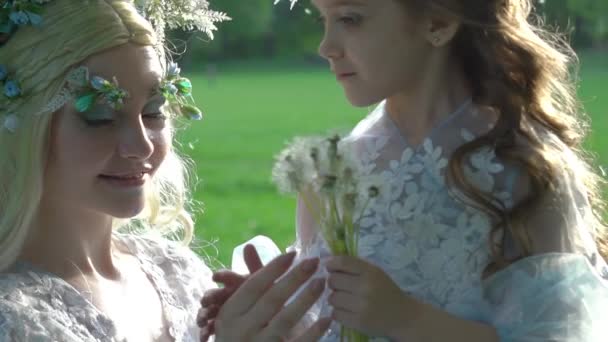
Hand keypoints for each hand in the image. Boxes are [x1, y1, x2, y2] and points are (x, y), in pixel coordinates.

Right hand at [198, 244, 262, 340]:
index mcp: (234, 282)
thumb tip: (248, 245)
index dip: (220, 276)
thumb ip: (256, 265)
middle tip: (206, 301)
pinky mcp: (220, 325)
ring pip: (209, 311)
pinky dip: (206, 331)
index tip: (216, 277)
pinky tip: (205, 336)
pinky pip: (211, 328)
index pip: (225, 276)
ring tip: (202, 322)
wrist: (268, 313)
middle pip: (213, 294)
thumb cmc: (264, 292)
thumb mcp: (261, 280)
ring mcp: (221, 310)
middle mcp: (225, 295)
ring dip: (203, 315)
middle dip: (208, 298)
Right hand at [212, 250, 330, 340]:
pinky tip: (328, 318)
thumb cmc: (237, 333)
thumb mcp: (236, 310)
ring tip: (322, 282)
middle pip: (272, 299)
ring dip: (306, 299)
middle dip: (295, 278)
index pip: (253, 286)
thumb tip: (249, 246)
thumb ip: (249, 281)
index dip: (273, 268)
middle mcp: (242, 329)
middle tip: (314, 261)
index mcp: (230, 313)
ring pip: (285, 320)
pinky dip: (314, 332)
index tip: (293, 253)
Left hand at [325, 256, 423, 339]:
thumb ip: (353, 265)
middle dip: (334, 283)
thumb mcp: (374, 272)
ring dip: (335, 299)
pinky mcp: (358, 322)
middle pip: (333, 280)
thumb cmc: (385, 291)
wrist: (402, 316)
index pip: (342, 262)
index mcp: (370, 272)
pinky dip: (338, 312)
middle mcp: (365, 287)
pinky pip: (335, 314)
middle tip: (342, 287)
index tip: (330, 268)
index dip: (331, 264)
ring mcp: (361, 306)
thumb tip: (327, 260)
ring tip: (346, 301)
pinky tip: (348, 311)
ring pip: (332, 298)